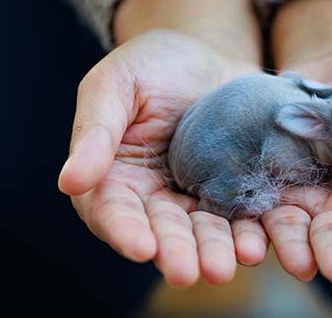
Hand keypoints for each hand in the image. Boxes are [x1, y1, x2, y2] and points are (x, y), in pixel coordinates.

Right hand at [59, 29, 269, 286]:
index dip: (125, 230)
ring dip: (216, 250)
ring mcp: (199, 195)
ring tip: (230, 264)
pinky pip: (243, 213)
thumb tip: (70, 181)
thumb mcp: (116, 84)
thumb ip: (96, 131)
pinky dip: (252, 229)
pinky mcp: (236, 189)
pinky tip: (260, 242)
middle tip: (189, 273)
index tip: (140, 247)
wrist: (207, 57)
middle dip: (177, 251)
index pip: (113, 210)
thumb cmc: (151, 64)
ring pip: (206, 230)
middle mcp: (156, 196)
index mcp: (116, 176)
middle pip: (164, 230)